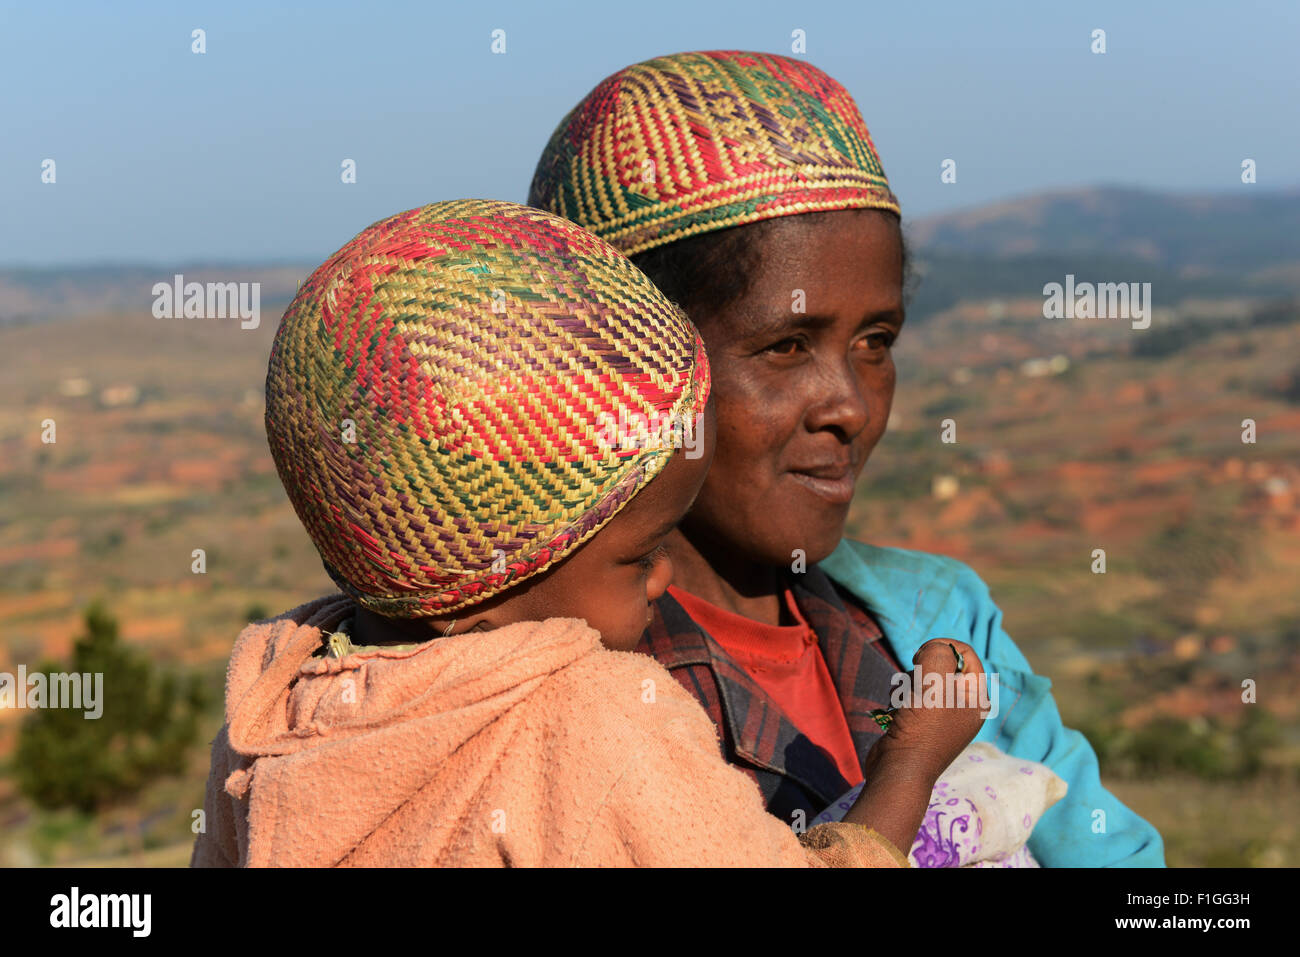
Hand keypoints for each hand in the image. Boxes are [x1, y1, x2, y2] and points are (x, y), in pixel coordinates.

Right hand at [862, 638, 987, 786]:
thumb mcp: (934, 682)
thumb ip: (937, 653)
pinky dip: (901, 696)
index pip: (964, 653)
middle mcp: (963, 706)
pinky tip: (895, 707)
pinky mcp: (922, 722)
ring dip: (907, 682)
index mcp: (976, 697)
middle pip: (942, 664)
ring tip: (902, 698)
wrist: (899, 769)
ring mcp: (942, 716)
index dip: (942, 646)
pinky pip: (913, 695)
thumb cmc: (922, 727)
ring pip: (924, 678)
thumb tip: (933, 649)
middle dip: (921, 668)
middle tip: (914, 681)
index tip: (921, 657)